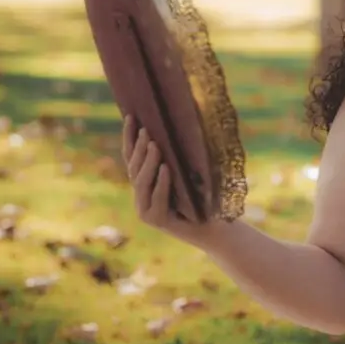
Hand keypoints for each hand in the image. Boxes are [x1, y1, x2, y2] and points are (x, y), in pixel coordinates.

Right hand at [121, 115, 215, 244]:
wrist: (216, 227)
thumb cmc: (205, 196)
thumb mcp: (190, 172)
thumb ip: (179, 157)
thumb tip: (179, 122)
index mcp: (146, 183)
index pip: (132, 157)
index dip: (129, 138)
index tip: (131, 116)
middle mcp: (141, 196)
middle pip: (134, 168)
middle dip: (138, 148)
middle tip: (146, 130)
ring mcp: (146, 210)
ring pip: (142, 183)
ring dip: (148, 162)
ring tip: (154, 145)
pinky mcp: (157, 221)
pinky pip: (157, 199)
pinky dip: (162, 183)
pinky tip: (166, 169)